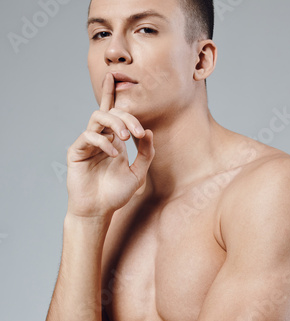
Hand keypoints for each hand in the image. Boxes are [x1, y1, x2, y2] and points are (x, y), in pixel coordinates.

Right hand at [66, 73, 154, 218]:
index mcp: (112, 140)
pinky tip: (113, 155)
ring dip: (114, 123)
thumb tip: (148, 132)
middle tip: (137, 132)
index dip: (111, 93)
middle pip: (110, 112)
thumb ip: (145, 154)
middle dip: (127, 117)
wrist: (98, 211)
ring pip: (98, 117)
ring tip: (125, 138)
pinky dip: (103, 142)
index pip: (112, 112)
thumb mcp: (138, 173)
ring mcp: (87, 144)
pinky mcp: (77, 152)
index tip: (115, 76)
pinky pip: (89, 136)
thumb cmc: (115, 194)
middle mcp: (100, 138)